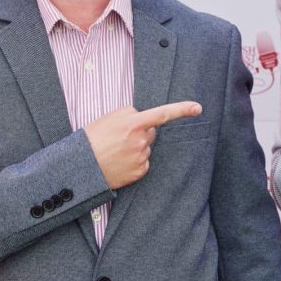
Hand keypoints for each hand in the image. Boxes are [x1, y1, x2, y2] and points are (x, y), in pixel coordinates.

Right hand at [85, 101, 201, 188]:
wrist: (82, 166)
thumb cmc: (93, 138)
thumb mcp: (109, 117)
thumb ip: (130, 114)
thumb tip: (144, 120)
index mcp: (133, 124)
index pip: (163, 114)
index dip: (182, 109)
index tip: (198, 108)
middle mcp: (141, 141)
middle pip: (151, 131)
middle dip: (140, 132)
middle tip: (119, 137)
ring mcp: (141, 157)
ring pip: (146, 147)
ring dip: (135, 147)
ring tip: (115, 151)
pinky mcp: (140, 172)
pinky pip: (144, 161)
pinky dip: (134, 161)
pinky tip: (119, 161)